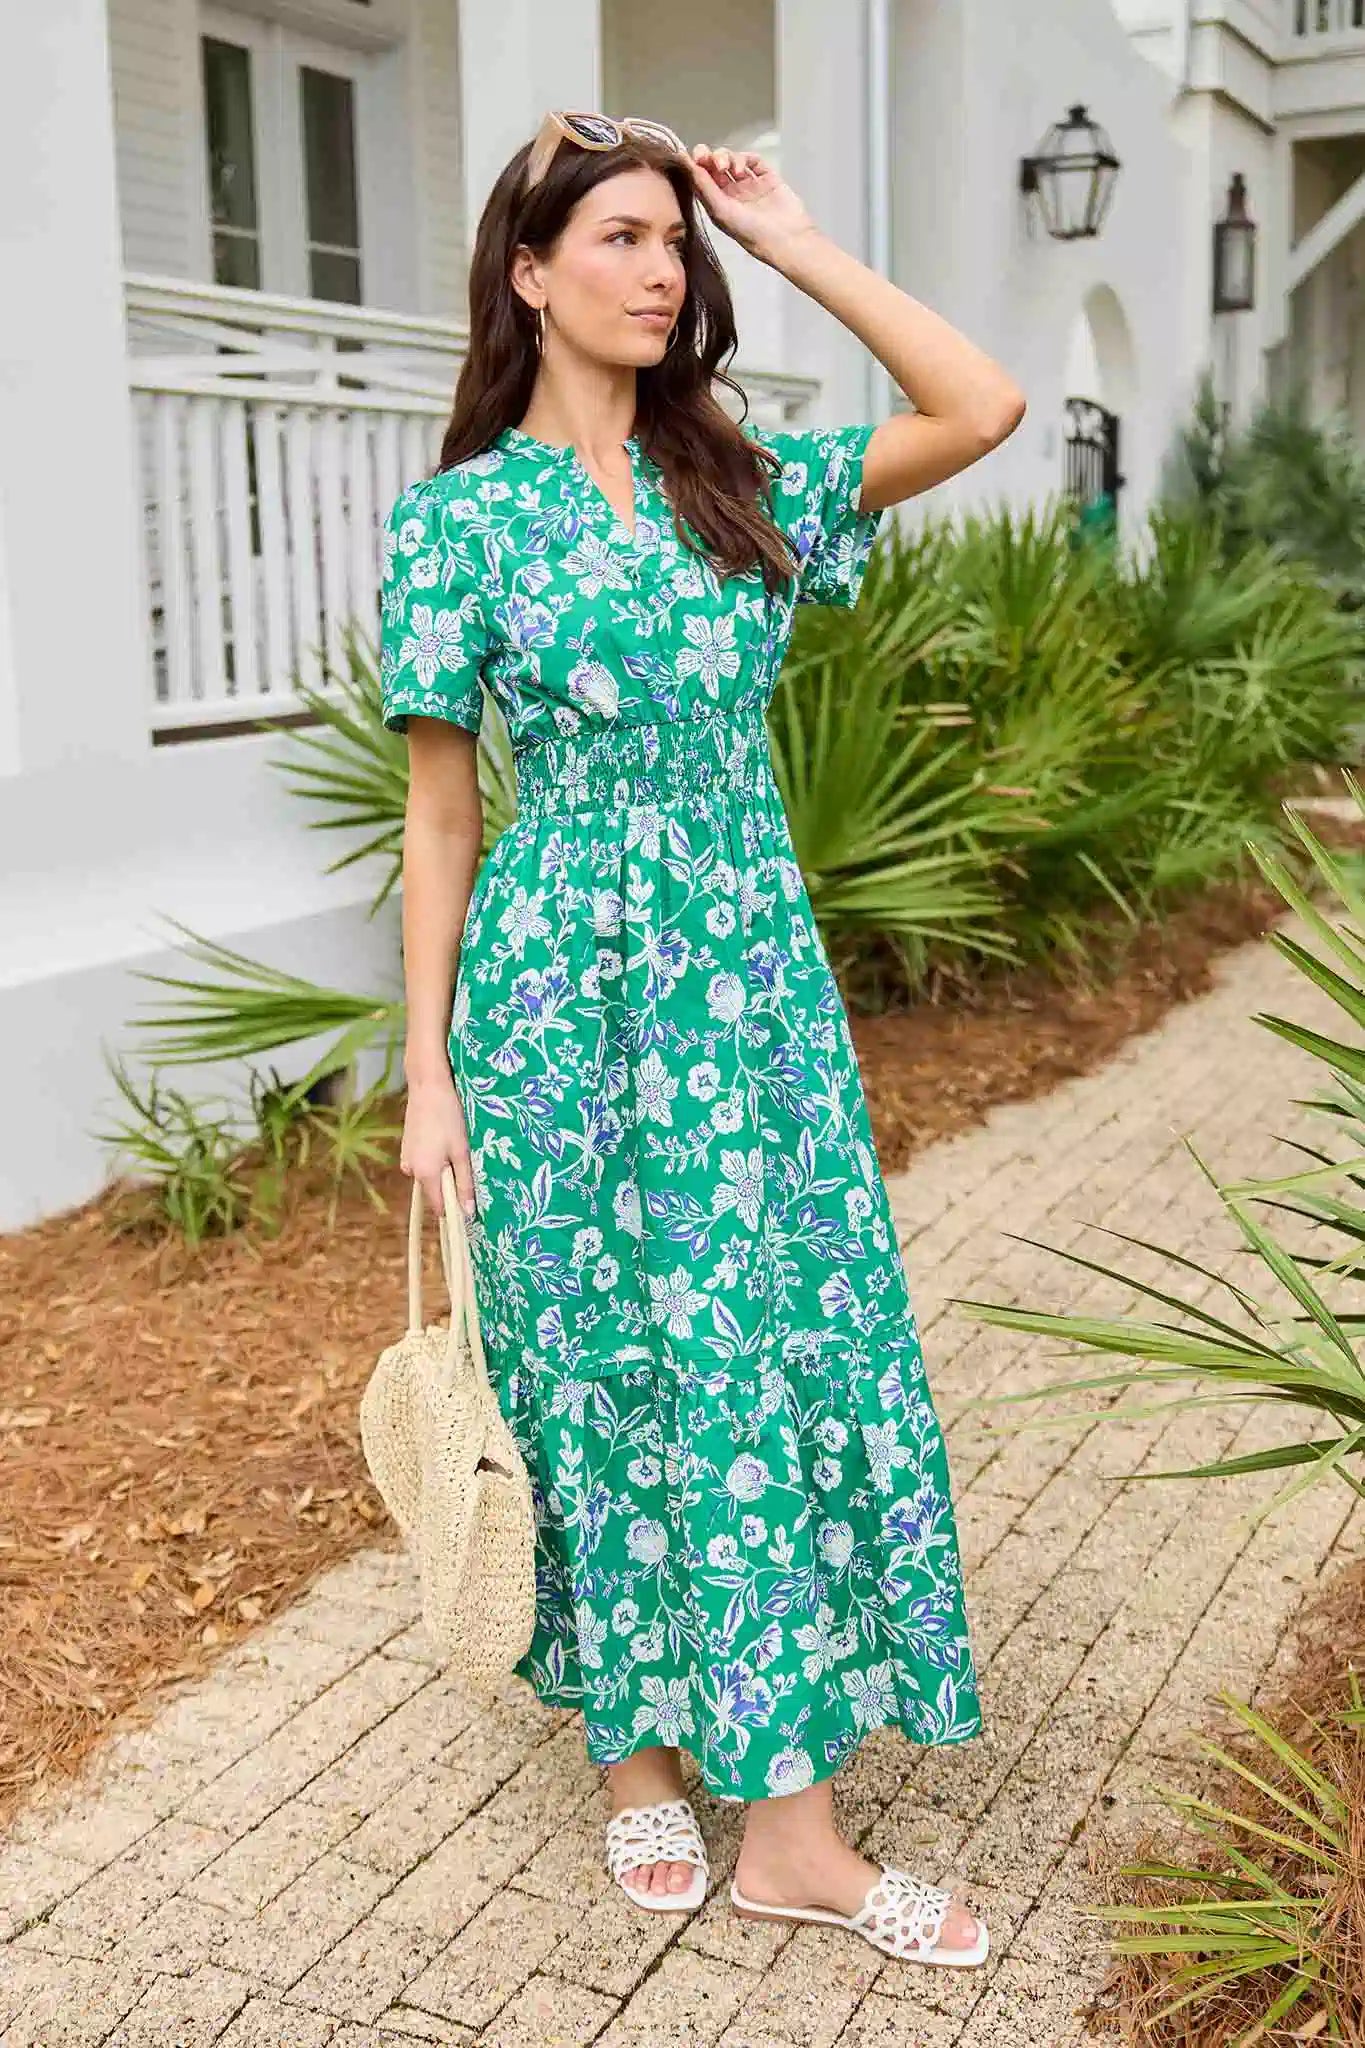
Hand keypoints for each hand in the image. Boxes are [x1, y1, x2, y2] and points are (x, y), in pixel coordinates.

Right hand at [401, 1074, 476, 1223]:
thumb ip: (464, 1183)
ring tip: (454, 1145)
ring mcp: (406, 1158)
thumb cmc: (448, 1117)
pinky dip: (434, 1158)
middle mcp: (410, 1170)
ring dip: (443, 1169)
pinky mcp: (406, 1147)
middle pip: (434, 1190)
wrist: (428, 1086)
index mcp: (425, 1174)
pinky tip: (443, 1138)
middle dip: (450, 1184)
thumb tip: (468, 1212)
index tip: (471, 1200)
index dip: (455, 1207)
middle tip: (465, 1161)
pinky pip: (423, 1163)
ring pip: (429, 1175)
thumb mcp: (462, 1151)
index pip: (439, 1207)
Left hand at [684, 144, 817, 266]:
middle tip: (710, 158)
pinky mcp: (767, 178)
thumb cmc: (752, 233)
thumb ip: (704, 187)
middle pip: (716, 167)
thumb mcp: (721, 211)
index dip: (696, 165)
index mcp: (719, 205)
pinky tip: (743, 166)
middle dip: (711, 158)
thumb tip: (687, 162)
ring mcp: (751, 185)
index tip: (692, 155)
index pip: (702, 180)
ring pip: (733, 160)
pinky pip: (754, 160)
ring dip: (728, 157)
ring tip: (729, 167)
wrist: (787, 238)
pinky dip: (746, 158)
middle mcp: (733, 195)